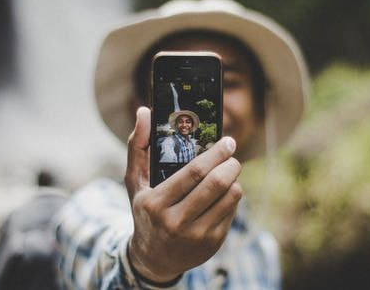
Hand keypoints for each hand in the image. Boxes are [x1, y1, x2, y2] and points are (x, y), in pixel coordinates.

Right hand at [125, 107, 242, 282]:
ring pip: (230, 197)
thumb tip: (144, 111)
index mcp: (156, 203)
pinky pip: (233, 210)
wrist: (153, 257)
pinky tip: (223, 191)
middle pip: (216, 184)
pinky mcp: (213, 243)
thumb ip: (138, 146)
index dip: (215, 154)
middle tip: (232, 152)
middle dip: (230, 163)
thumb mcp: (135, 182)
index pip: (193, 173)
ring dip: (234, 178)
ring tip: (228, 170)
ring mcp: (197, 236)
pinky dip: (232, 196)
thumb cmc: (145, 211)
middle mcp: (176, 223)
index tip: (227, 141)